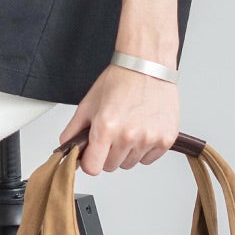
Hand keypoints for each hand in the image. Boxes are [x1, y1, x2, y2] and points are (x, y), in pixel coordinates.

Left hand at [58, 63, 180, 175]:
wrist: (148, 66)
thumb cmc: (119, 81)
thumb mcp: (88, 104)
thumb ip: (73, 132)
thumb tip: (68, 152)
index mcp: (106, 127)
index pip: (93, 168)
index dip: (90, 161)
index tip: (92, 153)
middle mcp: (128, 136)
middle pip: (111, 167)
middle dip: (108, 154)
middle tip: (112, 132)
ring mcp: (149, 139)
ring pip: (130, 163)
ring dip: (126, 151)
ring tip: (129, 127)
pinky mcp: (166, 139)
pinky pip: (149, 159)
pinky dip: (144, 149)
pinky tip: (142, 129)